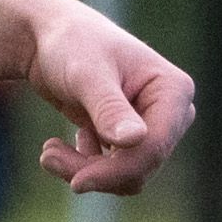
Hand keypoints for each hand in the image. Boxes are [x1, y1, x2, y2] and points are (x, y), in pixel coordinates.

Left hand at [16, 0, 197, 196]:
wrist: (49, 38)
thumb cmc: (71, 45)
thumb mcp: (87, 74)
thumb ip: (110, 108)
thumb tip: (136, 140)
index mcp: (174, 91)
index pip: (155, 146)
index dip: (118, 170)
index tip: (75, 183)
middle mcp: (172, 112)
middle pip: (142, 165)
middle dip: (95, 170)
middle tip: (47, 156)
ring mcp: (153, 126)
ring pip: (128, 174)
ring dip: (85, 171)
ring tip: (48, 153)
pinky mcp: (132, 139)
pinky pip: (116, 171)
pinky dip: (84, 166)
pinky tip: (59, 146)